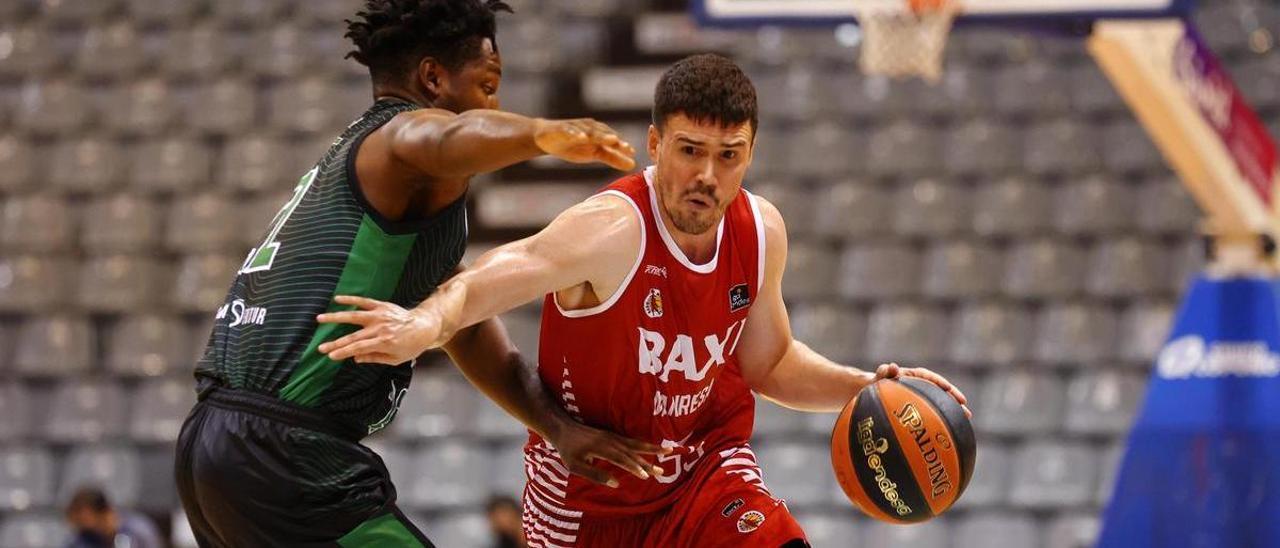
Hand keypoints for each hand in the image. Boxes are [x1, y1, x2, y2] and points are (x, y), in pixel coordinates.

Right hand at [316, 296, 440, 364]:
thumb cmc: (411, 346)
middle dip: (335, 343)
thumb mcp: (396, 359)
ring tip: (320, 318)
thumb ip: (375, 358)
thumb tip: (355, 358)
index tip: (330, 356)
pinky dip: (351, 299)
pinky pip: (364, 301)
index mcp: (383, 343)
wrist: (425, 326)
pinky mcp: (382, 306)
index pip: (358, 348)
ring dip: (336, 317)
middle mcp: (380, 329)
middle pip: (353, 336)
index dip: (344, 352)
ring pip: (354, 316)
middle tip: (320, 347)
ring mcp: (380, 316)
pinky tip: (337, 299)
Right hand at [534, 118, 635, 170]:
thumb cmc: (575, 145)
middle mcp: (589, 128)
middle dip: (614, 139)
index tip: (632, 152)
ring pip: (589, 131)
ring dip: (599, 135)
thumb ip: (613, 158)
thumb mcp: (594, 154)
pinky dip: (575, 133)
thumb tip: (633, 165)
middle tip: (624, 146)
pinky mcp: (562, 128)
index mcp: (599, 134)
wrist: (547, 138)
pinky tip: (581, 137)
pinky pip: (569, 130)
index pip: (612, 140)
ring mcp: (576, 127)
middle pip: (603, 134)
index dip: (622, 145)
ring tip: (609, 140)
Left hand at [547, 420, 669, 487]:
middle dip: (648, 462)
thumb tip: (616, 483)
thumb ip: (595, 475)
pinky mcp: (612, 435)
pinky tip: (651, 449)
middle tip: (663, 471)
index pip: (621, 459)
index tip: (645, 475)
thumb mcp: (575, 466)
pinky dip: (643, 445)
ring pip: (635, 444)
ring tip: (668, 451)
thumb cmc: (567, 450)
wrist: (563, 428)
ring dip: (651, 449)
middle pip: (632, 452)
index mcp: (601, 448)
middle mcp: (610, 440)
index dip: (633, 467)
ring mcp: (612, 436)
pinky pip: (631, 441)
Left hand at [874, 363, 972, 418]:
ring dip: (953, 408)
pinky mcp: (922, 405)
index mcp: (913, 374)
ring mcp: (923, 395)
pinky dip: (942, 417)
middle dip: (953, 397)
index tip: (947, 388)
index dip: (938, 382)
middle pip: (940, 389)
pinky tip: (951, 429)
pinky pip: (934, 410)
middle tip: (965, 406)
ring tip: (966, 418)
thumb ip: (884, 372)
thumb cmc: (876, 382)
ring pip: (941, 400)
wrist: (874, 389)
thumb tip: (892, 367)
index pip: (928, 376)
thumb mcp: (879, 376)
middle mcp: (921, 383)